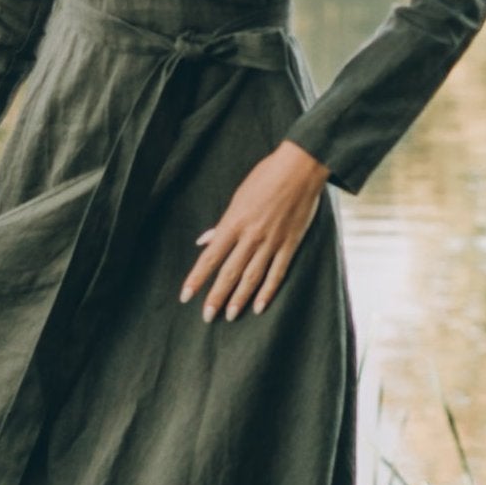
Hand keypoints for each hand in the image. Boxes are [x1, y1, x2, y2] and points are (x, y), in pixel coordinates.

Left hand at [179, 140, 330, 321]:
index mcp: (233, 222)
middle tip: (207, 317)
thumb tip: (203, 241)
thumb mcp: (238, 197)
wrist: (300, 167)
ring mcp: (272, 241)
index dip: (196, 278)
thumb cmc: (266, 177)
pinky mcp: (290, 244)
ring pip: (252, 277)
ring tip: (231, 316)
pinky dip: (268, 291)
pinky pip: (277, 272)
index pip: (210, 257)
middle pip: (229, 272)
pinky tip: (260, 306)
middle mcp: (250, 235)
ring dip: (240, 298)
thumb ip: (222, 224)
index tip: (185, 296)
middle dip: (216, 296)